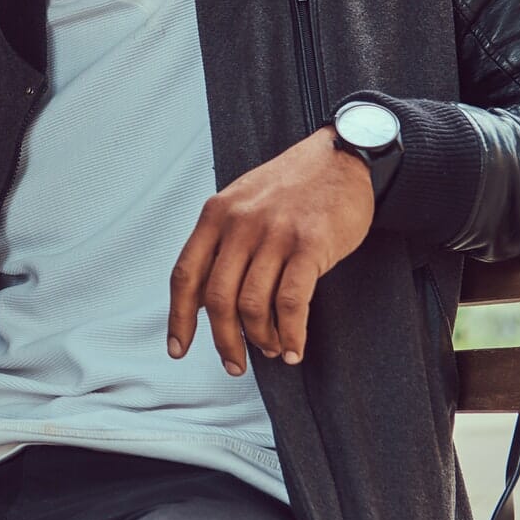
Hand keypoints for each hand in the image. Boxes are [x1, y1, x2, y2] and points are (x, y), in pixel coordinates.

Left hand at [167, 126, 373, 373]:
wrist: (341, 155)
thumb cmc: (292, 185)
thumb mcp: (243, 201)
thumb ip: (223, 242)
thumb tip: (209, 302)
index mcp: (216, 214)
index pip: (185, 274)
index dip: (179, 317)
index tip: (178, 348)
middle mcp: (240, 224)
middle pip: (217, 298)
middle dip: (223, 341)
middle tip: (234, 364)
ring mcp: (275, 234)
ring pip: (252, 305)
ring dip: (259, 339)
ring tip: (271, 351)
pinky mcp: (311, 245)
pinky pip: (291, 302)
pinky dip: (291, 334)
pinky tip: (294, 349)